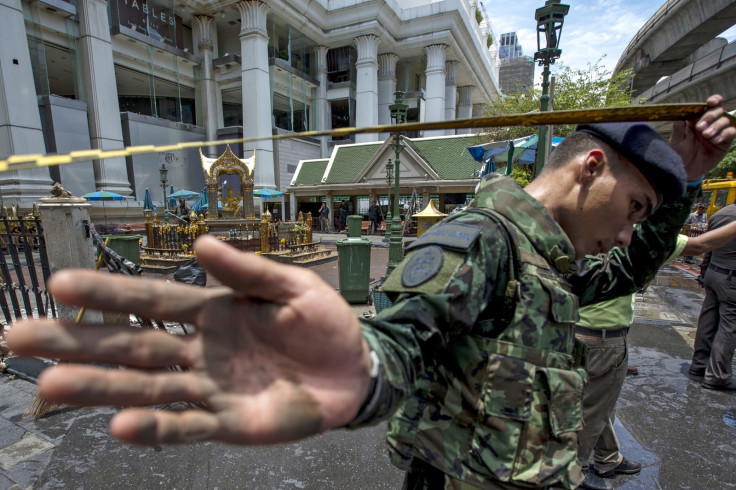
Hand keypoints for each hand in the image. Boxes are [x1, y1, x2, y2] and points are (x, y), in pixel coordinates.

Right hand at [7, 235, 370, 445]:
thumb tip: (200, 244)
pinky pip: (187, 426)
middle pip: (131, 346)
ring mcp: (210, 388)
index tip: (60, 285)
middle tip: (19, 338)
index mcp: (212, 311)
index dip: (109, 294)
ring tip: (51, 387)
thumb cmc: (323, 323)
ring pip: (147, 388)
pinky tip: (120, 426)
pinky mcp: (228, 423)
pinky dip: (156, 429)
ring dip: (100, 389)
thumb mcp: (293, 287)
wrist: (354, 369)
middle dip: (78, 343)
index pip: (151, 300)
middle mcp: (199, 350)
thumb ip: (248, 271)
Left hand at [669, 94, 735, 180]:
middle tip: (700, 128)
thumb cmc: (680, 153)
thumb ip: (678, 128)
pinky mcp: (725, 141)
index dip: (713, 100)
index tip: (710, 102)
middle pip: (718, 110)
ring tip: (706, 135)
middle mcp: (710, 123)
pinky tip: (715, 141)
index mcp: (697, 119)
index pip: (709, 105)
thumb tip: (680, 115)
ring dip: (716, 126)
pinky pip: (731, 132)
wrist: (686, 170)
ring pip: (725, 120)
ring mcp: (718, 131)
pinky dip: (725, 134)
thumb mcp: (676, 141)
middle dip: (710, 116)